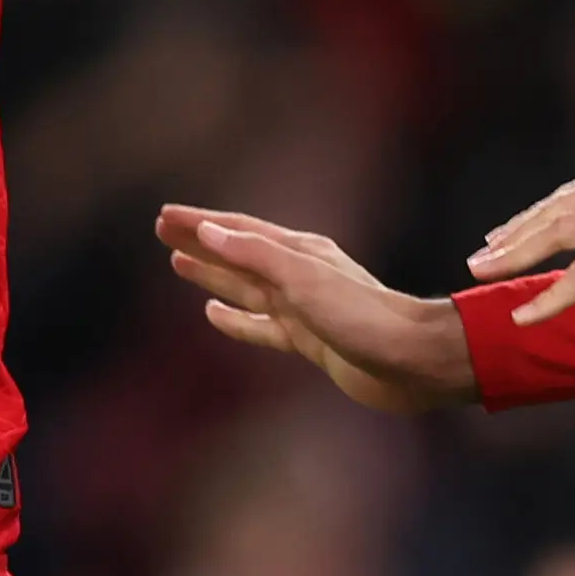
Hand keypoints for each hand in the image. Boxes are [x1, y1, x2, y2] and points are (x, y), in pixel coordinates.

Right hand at [156, 206, 477, 411]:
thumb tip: (209, 233)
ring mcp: (303, 307)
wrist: (411, 360)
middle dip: (201, 242)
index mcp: (299, 251)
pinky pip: (260, 324)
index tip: (165, 216)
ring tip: (179, 264)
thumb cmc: (364, 316)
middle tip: (163, 231)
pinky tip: (214, 313)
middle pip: (238, 253)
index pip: (238, 231)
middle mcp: (299, 274)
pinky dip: (234, 318)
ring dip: (212, 274)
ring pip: (245, 286)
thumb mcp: (304, 278)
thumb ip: (256, 255)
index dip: (200, 223)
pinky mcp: (309, 340)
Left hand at [464, 152, 574, 325]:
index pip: (573, 193)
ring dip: (516, 257)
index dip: (536, 216)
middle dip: (514, 235)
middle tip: (479, 257)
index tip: (504, 234)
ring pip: (560, 234)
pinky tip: (527, 317)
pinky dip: (551, 297)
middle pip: (557, 210)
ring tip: (482, 276)